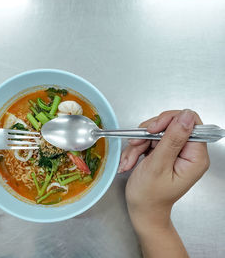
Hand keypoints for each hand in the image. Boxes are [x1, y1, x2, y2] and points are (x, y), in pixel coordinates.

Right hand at [119, 109, 209, 230]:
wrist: (142, 210)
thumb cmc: (149, 196)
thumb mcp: (158, 166)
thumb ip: (172, 139)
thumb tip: (186, 116)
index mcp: (195, 157)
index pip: (190, 122)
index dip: (169, 121)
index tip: (151, 130)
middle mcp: (188, 152)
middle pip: (170, 124)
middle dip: (147, 135)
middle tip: (136, 145)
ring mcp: (175, 152)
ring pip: (155, 132)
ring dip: (138, 144)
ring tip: (131, 160)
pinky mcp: (164, 152)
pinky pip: (148, 139)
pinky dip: (136, 148)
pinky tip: (131, 161)